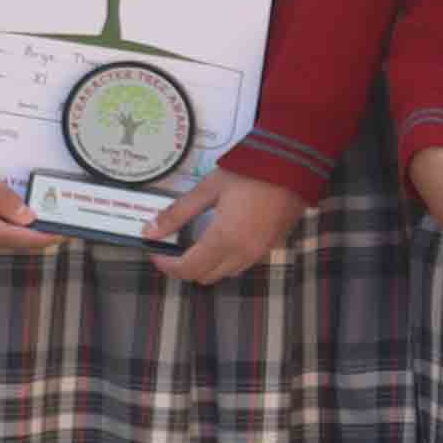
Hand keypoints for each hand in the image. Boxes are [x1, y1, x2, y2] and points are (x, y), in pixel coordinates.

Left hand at [150, 166, 310, 285]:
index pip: (188, 269)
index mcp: (224, 240)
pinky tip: (223, 238)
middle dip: (186, 267)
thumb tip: (149, 232)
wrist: (293, 166)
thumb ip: (177, 213)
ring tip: (197, 244)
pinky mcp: (273, 246)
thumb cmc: (249, 173)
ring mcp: (261, 252)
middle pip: (206, 276)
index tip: (156, 252)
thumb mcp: (208, 189)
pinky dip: (227, 259)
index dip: (167, 266)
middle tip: (174, 249)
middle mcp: (243, 253)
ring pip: (226, 273)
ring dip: (208, 265)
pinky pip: (244, 263)